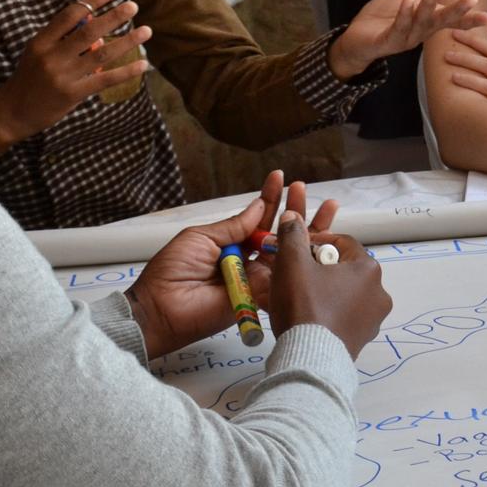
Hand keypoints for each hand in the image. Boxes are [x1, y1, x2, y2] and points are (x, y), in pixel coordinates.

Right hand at [0, 0, 150, 157]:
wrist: (11, 113)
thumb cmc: (27, 79)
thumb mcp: (36, 53)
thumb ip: (58, 39)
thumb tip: (91, 22)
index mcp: (41, 42)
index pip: (68, 15)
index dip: (90, 1)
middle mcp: (52, 56)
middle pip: (88, 31)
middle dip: (113, 17)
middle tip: (133, 6)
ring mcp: (63, 76)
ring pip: (101, 54)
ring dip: (127, 41)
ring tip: (146, 31)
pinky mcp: (72, 94)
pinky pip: (105, 80)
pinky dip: (126, 71)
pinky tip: (142, 64)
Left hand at [128, 171, 340, 358]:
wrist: (162, 309)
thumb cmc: (173, 271)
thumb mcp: (201, 238)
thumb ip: (233, 226)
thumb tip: (258, 207)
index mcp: (229, 242)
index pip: (256, 218)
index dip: (269, 198)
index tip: (280, 178)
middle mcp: (246, 258)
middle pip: (276, 233)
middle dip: (292, 210)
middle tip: (303, 189)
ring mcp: (254, 278)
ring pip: (286, 254)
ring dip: (305, 231)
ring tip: (325, 210)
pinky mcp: (260, 298)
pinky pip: (283, 280)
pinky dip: (301, 263)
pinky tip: (318, 244)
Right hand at [265, 212, 389, 359]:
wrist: (311, 359)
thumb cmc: (305, 306)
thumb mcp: (292, 264)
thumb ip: (292, 236)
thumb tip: (292, 217)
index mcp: (369, 269)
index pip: (341, 243)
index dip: (315, 242)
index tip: (295, 250)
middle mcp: (379, 292)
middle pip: (342, 269)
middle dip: (317, 268)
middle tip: (293, 274)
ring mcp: (373, 319)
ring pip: (341, 294)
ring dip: (320, 290)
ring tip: (295, 296)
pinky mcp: (362, 339)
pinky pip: (342, 317)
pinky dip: (325, 312)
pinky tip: (305, 316)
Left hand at [330, 0, 482, 80]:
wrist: (356, 36)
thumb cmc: (386, 17)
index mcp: (429, 23)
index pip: (454, 21)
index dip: (472, 19)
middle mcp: (421, 33)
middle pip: (442, 22)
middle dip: (457, 11)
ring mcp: (404, 38)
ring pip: (420, 23)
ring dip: (429, 6)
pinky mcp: (386, 41)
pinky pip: (397, 27)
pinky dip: (404, 14)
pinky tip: (408, 1)